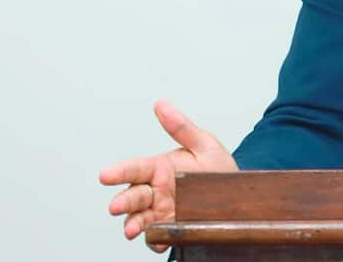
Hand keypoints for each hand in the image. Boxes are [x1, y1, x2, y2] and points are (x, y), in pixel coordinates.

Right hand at [99, 100, 238, 251]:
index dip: (119, 172)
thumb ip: (181, 127)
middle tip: (115, 207)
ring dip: (133, 223)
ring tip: (131, 229)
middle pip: (134, 196)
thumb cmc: (218, 168)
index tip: (104, 175)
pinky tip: (157, 239)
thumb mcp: (204, 144)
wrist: (238, 195)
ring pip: (140, 218)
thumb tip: (161, 103)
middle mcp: (156, 191)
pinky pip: (159, 236)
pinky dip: (155, 239)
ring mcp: (162, 211)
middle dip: (123, 202)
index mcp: (160, 169)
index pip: (135, 168)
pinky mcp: (172, 228)